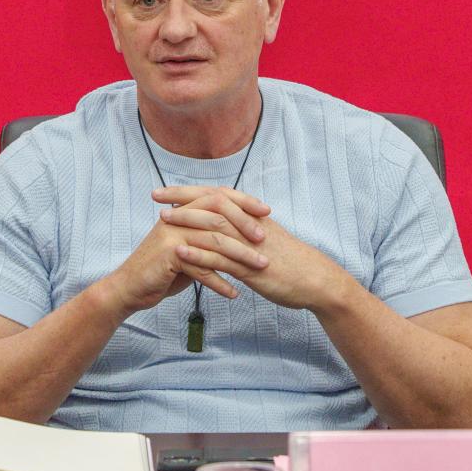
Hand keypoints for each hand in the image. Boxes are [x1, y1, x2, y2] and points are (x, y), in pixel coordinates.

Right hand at [105, 187, 271, 314]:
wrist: (131, 287)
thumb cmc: (163, 269)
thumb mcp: (188, 246)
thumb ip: (207, 235)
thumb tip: (239, 230)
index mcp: (184, 209)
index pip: (219, 196)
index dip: (244, 202)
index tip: (267, 211)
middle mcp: (178, 217)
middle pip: (219, 215)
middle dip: (246, 227)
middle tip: (266, 241)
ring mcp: (172, 234)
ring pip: (215, 242)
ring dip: (241, 257)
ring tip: (260, 268)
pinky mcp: (169, 255)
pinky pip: (202, 268)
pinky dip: (220, 282)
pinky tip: (234, 293)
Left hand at [155, 188, 349, 311]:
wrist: (316, 280)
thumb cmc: (291, 262)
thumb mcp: (266, 240)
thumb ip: (245, 230)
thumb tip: (225, 225)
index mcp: (252, 217)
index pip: (217, 196)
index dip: (191, 191)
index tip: (167, 189)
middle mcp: (250, 225)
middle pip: (212, 204)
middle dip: (182, 198)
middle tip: (155, 195)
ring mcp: (250, 246)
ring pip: (214, 228)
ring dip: (187, 222)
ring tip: (162, 219)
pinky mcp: (251, 268)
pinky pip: (222, 259)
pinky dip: (199, 255)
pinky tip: (180, 254)